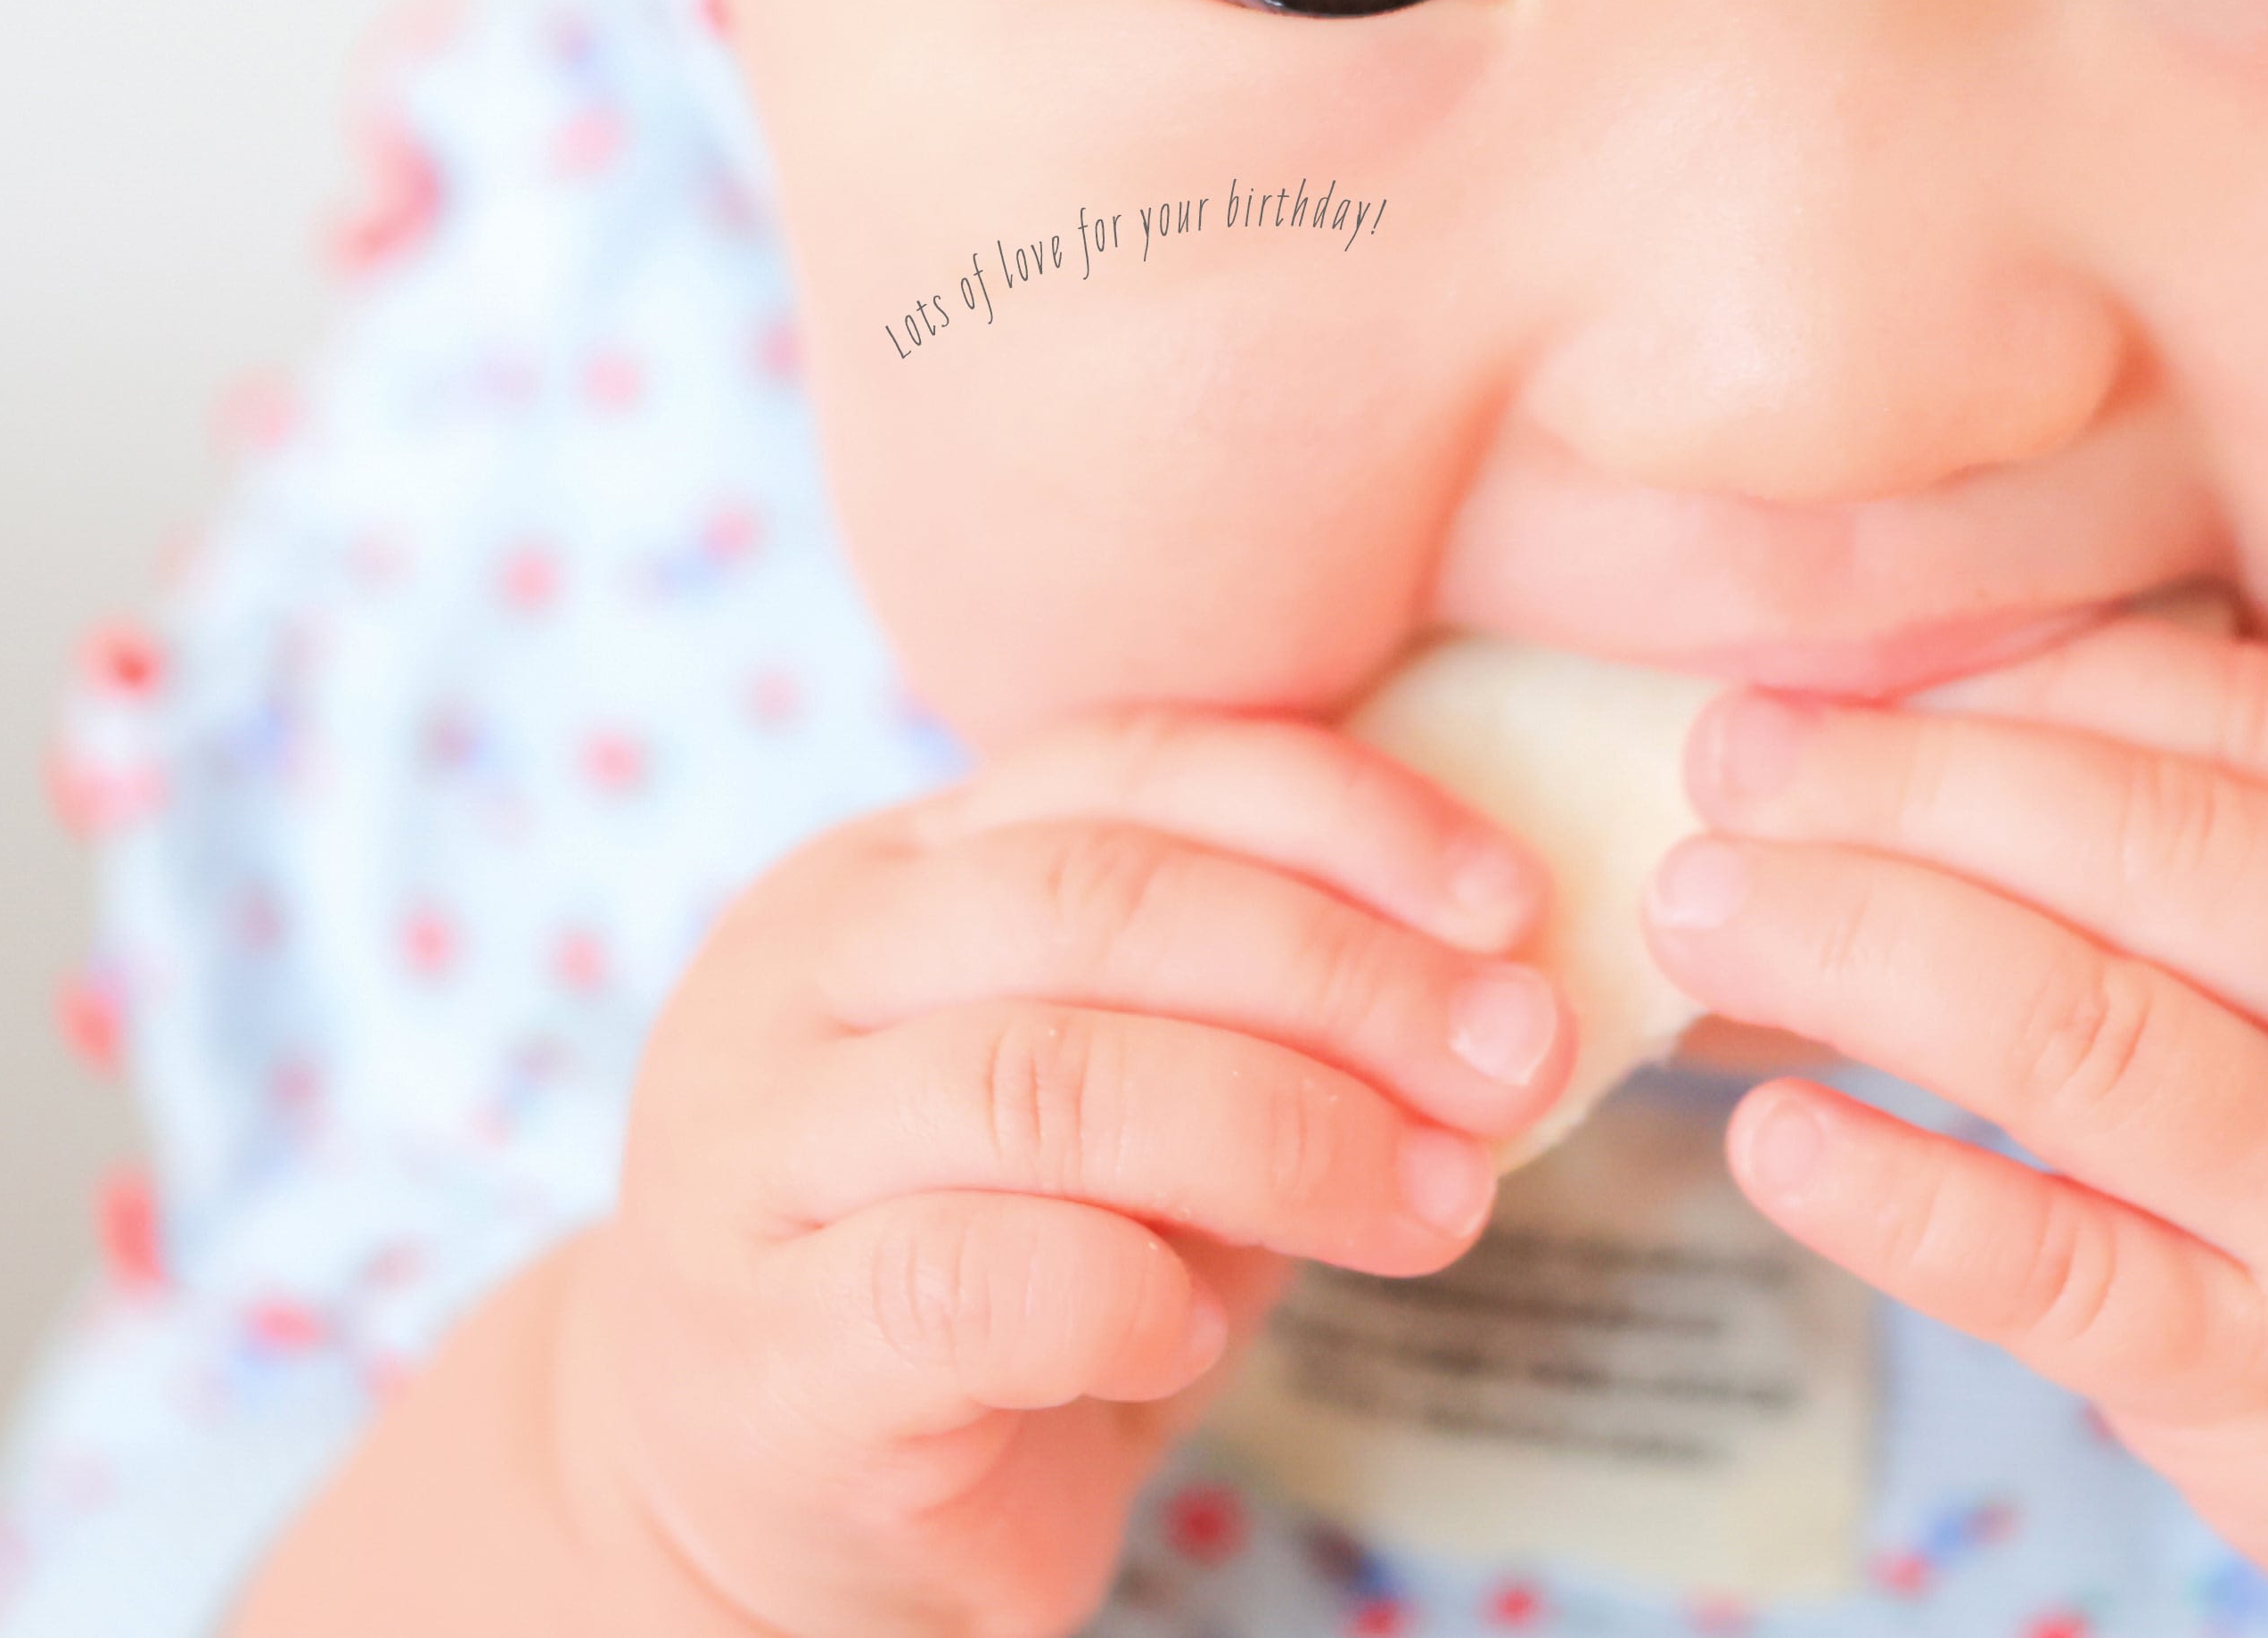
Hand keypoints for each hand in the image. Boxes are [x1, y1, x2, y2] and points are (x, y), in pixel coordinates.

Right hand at [570, 707, 1575, 1637]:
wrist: (771, 1503)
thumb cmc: (1000, 1274)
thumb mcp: (1137, 1108)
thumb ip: (1260, 1018)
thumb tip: (1506, 979)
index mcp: (891, 868)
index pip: (1124, 765)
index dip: (1337, 813)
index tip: (1512, 903)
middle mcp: (798, 973)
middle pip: (1098, 902)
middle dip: (1342, 974)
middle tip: (1514, 1061)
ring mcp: (754, 1154)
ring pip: (1046, 1082)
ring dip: (1285, 1135)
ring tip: (1436, 1207)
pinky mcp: (768, 1347)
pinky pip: (978, 1281)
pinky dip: (1127, 1293)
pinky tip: (1194, 1337)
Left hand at [1638, 617, 2267, 1637]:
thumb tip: (2003, 730)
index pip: (2231, 706)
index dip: (2012, 672)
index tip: (1851, 665)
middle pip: (2128, 837)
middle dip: (1889, 779)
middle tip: (1724, 755)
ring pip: (2069, 1027)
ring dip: (1848, 944)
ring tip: (1701, 906)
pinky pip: (2055, 1266)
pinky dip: (1893, 1190)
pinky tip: (1775, 1133)